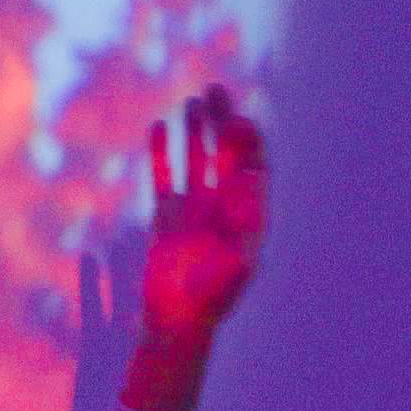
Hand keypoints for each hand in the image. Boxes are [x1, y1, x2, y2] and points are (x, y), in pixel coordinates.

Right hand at [124, 87, 265, 410]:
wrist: (177, 321)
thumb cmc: (210, 301)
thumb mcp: (233, 272)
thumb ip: (242, 236)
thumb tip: (248, 210)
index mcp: (248, 216)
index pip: (253, 167)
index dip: (248, 141)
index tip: (239, 119)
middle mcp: (224, 207)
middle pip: (225, 155)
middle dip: (223, 122)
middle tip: (216, 90)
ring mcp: (194, 209)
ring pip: (195, 160)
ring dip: (195, 131)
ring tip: (192, 101)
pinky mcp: (166, 217)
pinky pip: (163, 177)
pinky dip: (160, 153)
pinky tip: (157, 127)